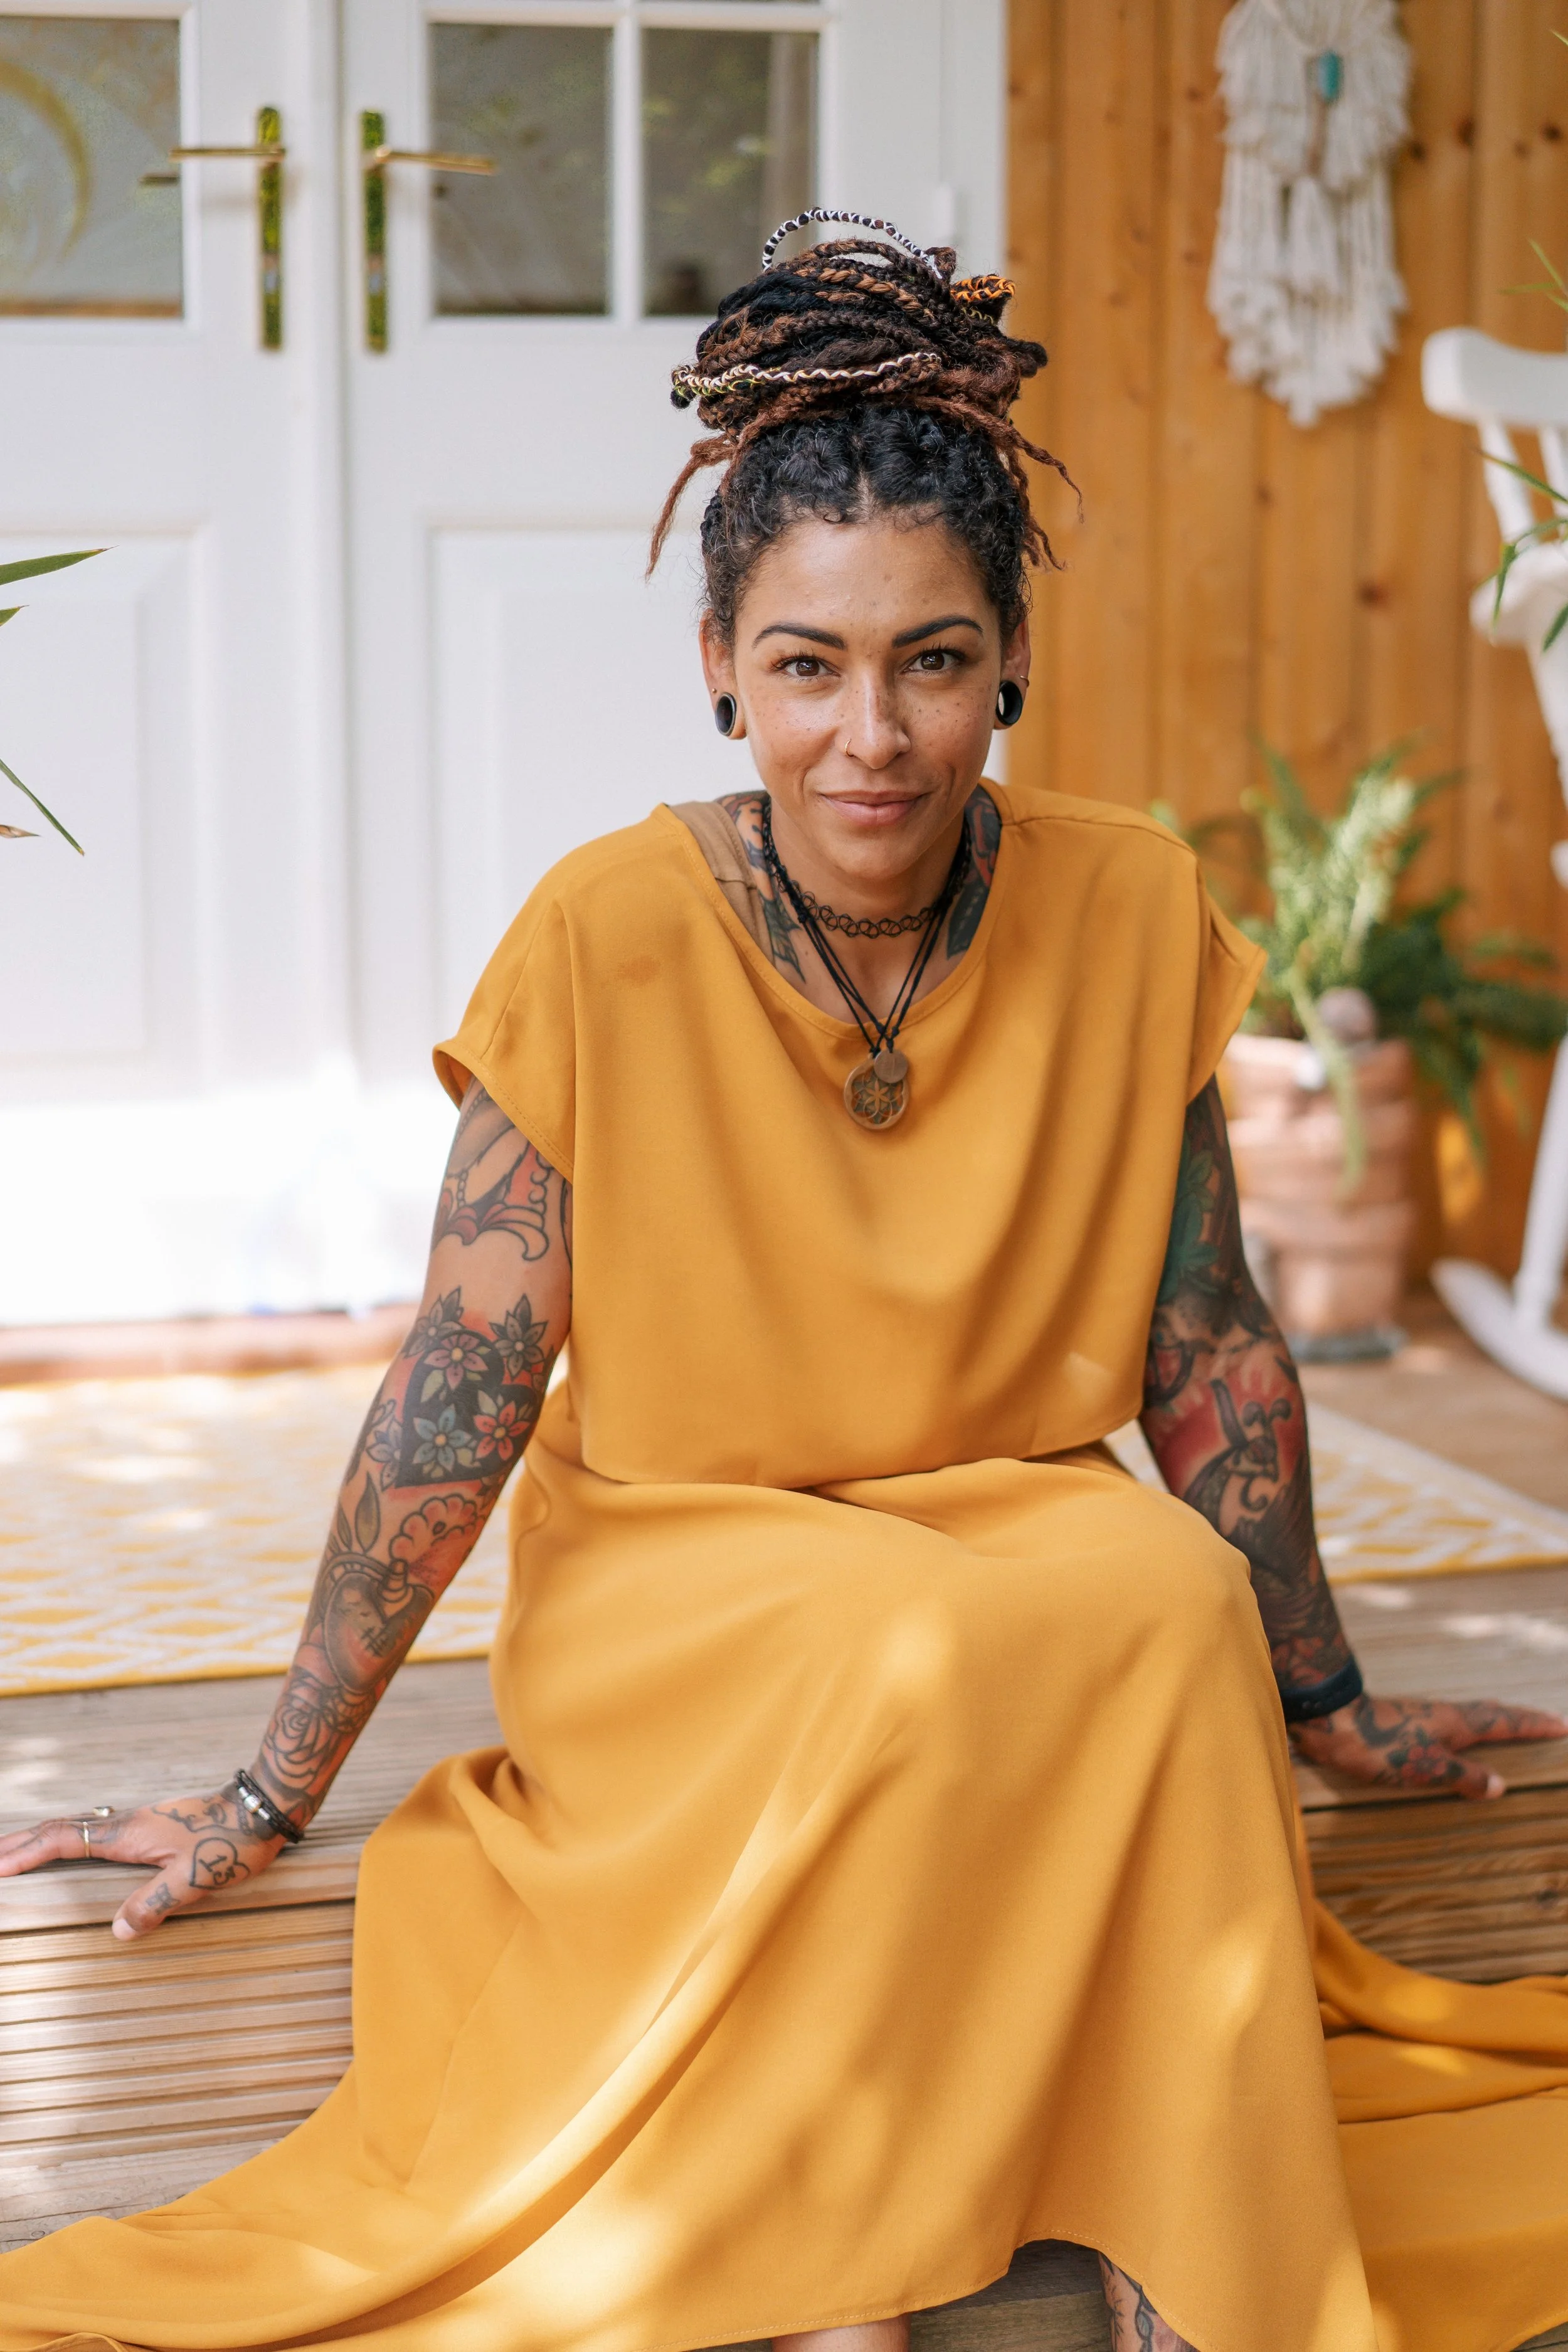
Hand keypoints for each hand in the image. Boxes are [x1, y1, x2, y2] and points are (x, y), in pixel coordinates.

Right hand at [0, 1783, 286, 1938]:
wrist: (265, 1807)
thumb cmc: (234, 1841)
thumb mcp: (195, 1879)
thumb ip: (155, 1903)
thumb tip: (116, 1931)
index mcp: (129, 1834)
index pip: (65, 1840)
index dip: (27, 1852)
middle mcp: (130, 1824)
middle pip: (64, 1828)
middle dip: (23, 1841)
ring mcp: (142, 1823)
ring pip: (81, 1827)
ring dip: (46, 1838)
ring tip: (20, 1851)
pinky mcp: (157, 1826)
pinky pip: (101, 1831)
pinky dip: (74, 1838)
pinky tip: (78, 1850)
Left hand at [1291, 1692, 1567, 1798]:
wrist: (1328, 1720)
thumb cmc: (1375, 1745)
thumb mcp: (1424, 1767)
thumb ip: (1462, 1776)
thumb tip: (1500, 1786)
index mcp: (1455, 1724)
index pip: (1504, 1722)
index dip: (1532, 1725)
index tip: (1561, 1726)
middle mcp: (1443, 1716)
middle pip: (1490, 1714)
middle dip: (1518, 1720)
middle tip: (1542, 1723)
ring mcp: (1423, 1718)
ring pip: (1468, 1717)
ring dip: (1491, 1722)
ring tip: (1505, 1728)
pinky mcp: (1404, 1725)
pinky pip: (1448, 1726)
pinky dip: (1465, 1730)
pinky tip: (1454, 1740)